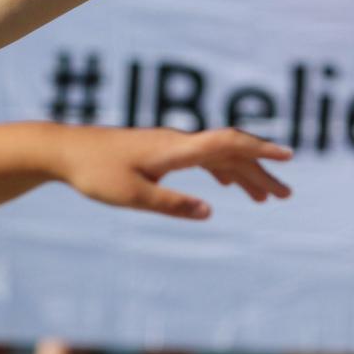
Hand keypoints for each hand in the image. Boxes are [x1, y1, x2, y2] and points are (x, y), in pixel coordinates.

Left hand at [57, 126, 292, 219]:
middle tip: (285, 195)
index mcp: (176, 149)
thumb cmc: (95, 172)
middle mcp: (178, 142)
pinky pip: (202, 158)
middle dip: (260, 172)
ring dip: (244, 175)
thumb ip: (172, 204)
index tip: (289, 156)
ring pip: (218, 156)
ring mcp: (170, 146)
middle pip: (230, 152)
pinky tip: (228, 187)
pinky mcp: (160, 152)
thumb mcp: (132, 196)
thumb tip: (211, 211)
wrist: (64, 150)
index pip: (228, 143)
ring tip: (266, 198)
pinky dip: (222, 171)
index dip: (260, 150)